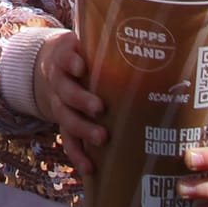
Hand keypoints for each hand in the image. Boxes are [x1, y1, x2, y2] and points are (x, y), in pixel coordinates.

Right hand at [31, 29, 105, 174]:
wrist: (49, 67)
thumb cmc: (81, 54)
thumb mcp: (84, 41)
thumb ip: (107, 41)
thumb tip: (159, 37)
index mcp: (64, 59)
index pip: (64, 58)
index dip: (71, 61)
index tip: (82, 65)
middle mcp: (59, 83)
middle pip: (66, 91)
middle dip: (82, 100)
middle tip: (100, 107)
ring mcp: (60, 105)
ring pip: (66, 118)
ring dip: (82, 128)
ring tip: (102, 137)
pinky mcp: (63, 123)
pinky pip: (67, 141)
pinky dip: (77, 155)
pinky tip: (90, 168)